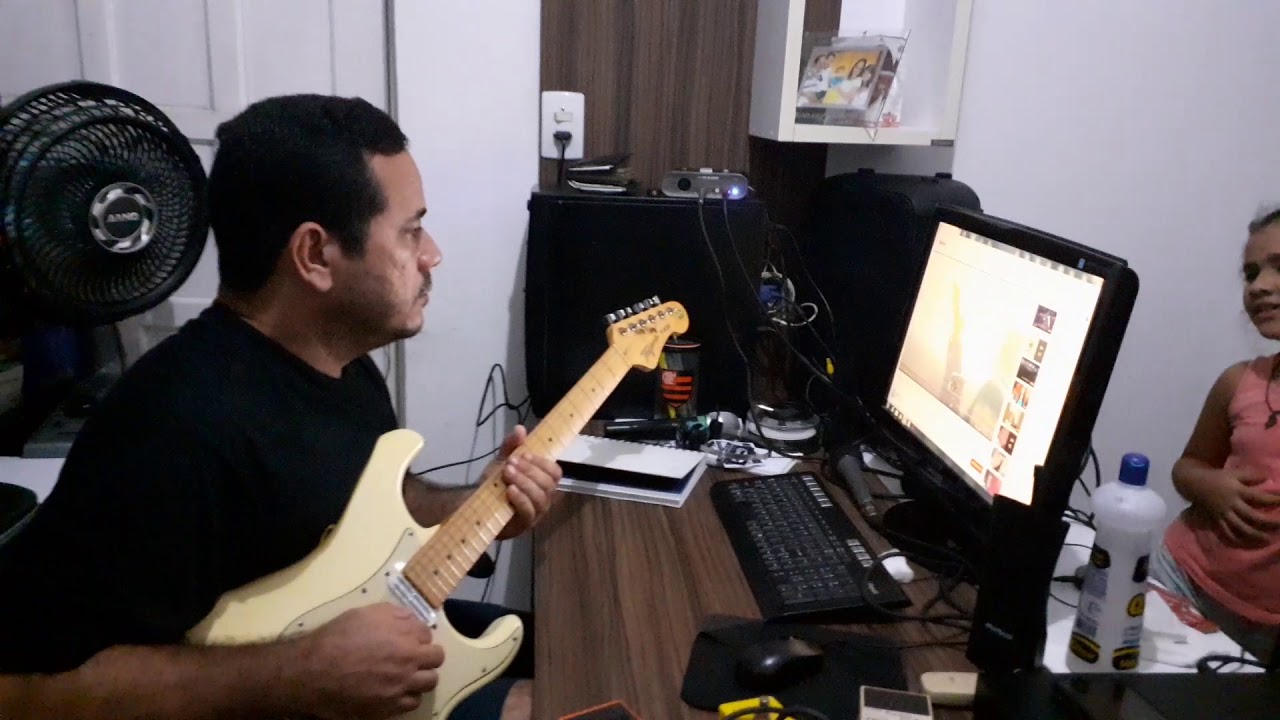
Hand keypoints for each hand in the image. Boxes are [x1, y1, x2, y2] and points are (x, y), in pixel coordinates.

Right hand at [296, 603, 443, 719]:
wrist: (314, 671)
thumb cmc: (336, 638)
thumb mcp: (365, 614)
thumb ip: (394, 614)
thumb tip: (411, 618)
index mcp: (404, 635)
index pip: (427, 633)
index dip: (417, 635)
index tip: (408, 638)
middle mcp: (408, 660)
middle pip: (436, 657)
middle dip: (427, 654)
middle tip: (412, 656)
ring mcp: (401, 685)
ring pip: (430, 681)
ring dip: (421, 676)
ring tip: (407, 674)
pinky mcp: (390, 706)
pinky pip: (413, 702)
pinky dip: (408, 696)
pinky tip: (396, 690)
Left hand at [494, 425, 561, 539]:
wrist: (476, 505)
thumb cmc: (494, 484)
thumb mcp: (502, 461)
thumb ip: (511, 446)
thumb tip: (520, 428)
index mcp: (542, 481)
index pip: (555, 472)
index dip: (542, 463)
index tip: (524, 454)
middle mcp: (544, 497)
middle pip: (549, 483)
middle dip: (530, 470)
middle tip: (511, 463)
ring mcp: (536, 512)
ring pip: (540, 496)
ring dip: (524, 482)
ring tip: (507, 473)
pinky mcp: (525, 524)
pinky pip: (529, 511)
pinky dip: (521, 498)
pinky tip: (510, 490)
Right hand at [1199, 466, 1279, 544]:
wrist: (1193, 484)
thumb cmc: (1217, 477)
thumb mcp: (1233, 473)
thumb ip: (1250, 475)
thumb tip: (1267, 478)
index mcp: (1236, 491)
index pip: (1258, 497)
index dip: (1273, 500)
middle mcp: (1231, 504)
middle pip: (1252, 516)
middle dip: (1268, 522)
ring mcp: (1223, 514)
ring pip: (1240, 528)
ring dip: (1255, 535)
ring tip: (1268, 540)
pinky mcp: (1217, 520)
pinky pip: (1227, 533)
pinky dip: (1237, 540)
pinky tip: (1246, 544)